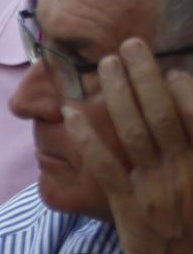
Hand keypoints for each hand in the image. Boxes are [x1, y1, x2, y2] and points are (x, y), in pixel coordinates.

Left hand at [64, 40, 192, 253]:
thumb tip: (191, 126)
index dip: (184, 90)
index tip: (172, 68)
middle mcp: (185, 173)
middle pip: (162, 114)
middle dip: (145, 76)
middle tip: (130, 45)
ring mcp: (155, 190)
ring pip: (133, 132)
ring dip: (117, 94)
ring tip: (105, 65)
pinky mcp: (128, 208)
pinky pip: (104, 165)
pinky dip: (87, 136)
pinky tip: (73, 113)